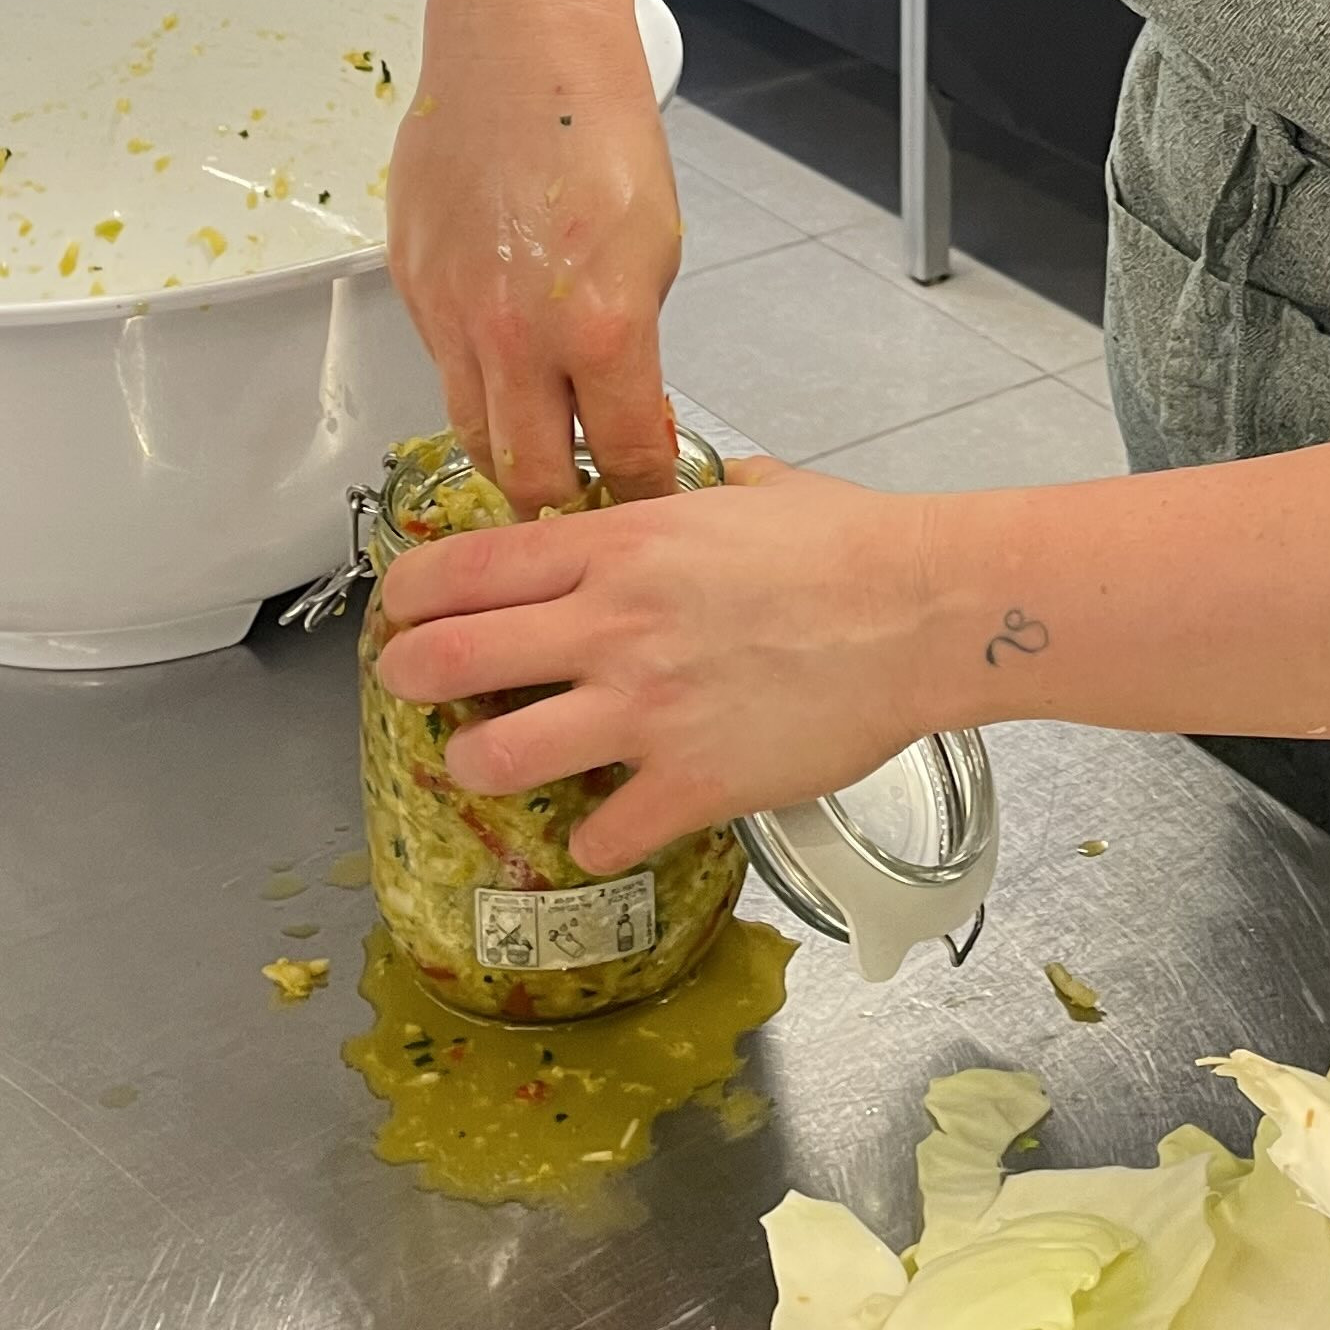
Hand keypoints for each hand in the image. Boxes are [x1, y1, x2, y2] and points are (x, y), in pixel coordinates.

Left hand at [373, 460, 936, 870]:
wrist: (926, 611)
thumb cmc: (851, 542)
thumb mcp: (752, 490)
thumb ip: (695, 495)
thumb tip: (690, 489)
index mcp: (618, 546)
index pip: (462, 569)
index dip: (408, 597)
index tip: (403, 613)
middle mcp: (611, 627)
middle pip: (444, 662)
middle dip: (412, 679)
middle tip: (421, 689)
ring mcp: (645, 712)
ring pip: (495, 760)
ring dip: (480, 768)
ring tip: (495, 767)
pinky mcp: (690, 785)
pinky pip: (596, 836)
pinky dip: (591, 840)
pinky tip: (609, 825)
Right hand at [385, 0, 681, 506]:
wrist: (520, 51)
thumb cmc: (601, 129)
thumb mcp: (657, 248)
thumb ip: (633, 341)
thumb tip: (619, 399)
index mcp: (599, 332)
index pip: (621, 459)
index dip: (640, 491)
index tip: (647, 501)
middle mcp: (516, 339)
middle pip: (528, 477)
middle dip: (562, 503)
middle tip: (584, 509)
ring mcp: (452, 317)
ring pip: (472, 430)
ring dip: (507, 452)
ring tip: (538, 455)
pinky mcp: (410, 288)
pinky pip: (441, 364)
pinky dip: (473, 379)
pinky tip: (501, 363)